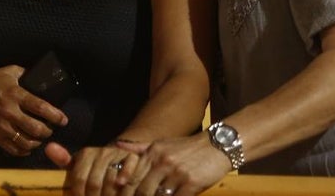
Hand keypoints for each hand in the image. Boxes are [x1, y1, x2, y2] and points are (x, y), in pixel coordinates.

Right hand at [0, 67, 67, 156]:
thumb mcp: (7, 72)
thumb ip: (24, 73)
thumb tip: (41, 75)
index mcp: (14, 94)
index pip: (40, 107)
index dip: (55, 115)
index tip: (63, 119)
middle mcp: (10, 112)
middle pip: (36, 128)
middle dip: (48, 131)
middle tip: (51, 129)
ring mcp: (2, 127)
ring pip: (27, 142)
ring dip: (38, 142)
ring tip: (40, 137)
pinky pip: (14, 150)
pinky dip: (24, 151)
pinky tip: (28, 146)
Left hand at [64, 145, 142, 195]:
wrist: (122, 154)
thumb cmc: (96, 165)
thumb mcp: (81, 162)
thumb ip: (64, 160)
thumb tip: (48, 148)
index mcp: (86, 154)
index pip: (79, 179)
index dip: (80, 195)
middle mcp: (102, 153)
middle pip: (95, 184)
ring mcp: (118, 156)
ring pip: (112, 182)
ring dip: (109, 195)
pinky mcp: (134, 159)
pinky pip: (129, 171)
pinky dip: (125, 180)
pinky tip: (120, 187)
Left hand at [116, 135, 230, 195]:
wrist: (216, 146)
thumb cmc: (186, 147)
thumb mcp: (161, 143)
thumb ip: (140, 148)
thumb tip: (117, 146)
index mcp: (153, 153)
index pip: (133, 176)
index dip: (127, 191)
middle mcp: (162, 161)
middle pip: (143, 189)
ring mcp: (177, 173)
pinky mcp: (191, 183)